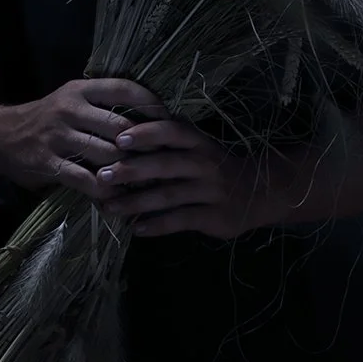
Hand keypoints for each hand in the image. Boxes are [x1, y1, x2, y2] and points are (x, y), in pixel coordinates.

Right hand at [0, 78, 169, 201]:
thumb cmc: (46, 119)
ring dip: (129, 170)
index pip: (125, 89)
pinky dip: (105, 190)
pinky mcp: (49, 163)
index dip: (151, 105)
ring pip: (107, 153)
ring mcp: (58, 136)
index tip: (169, 120)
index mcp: (81, 90)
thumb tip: (152, 118)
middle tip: (164, 158)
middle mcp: (70, 109)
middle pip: (121, 126)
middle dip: (145, 144)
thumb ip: (103, 106)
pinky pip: (85, 179)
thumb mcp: (72, 100)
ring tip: (147, 181)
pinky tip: (118, 197)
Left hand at [95, 117, 300, 238]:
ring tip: (109, 208)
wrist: (261, 191)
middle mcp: (207, 164)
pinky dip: (157, 225)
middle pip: (166, 164)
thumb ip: (169, 146)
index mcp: (201, 143)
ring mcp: (212, 191)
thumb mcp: (199, 149)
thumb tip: (120, 141)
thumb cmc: (216, 167)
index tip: (119, 139)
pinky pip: (181, 220)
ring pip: (169, 196)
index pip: (173, 132)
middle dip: (132, 170)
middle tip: (101, 176)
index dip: (148, 133)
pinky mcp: (215, 216)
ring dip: (136, 203)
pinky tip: (136, 228)